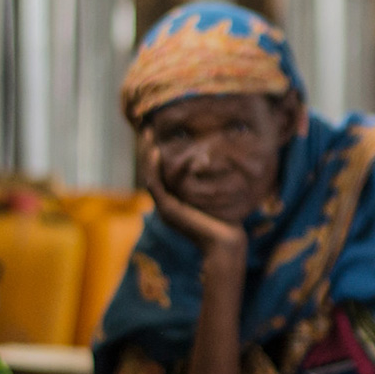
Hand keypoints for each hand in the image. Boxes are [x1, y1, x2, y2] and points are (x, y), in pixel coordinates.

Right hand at [139, 128, 246, 256]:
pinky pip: (156, 186)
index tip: (158, 137)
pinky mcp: (168, 210)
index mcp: (174, 203)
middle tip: (148, 130)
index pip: (160, 175)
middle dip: (148, 151)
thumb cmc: (227, 223)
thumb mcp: (216, 199)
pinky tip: (157, 153)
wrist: (226, 243)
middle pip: (151, 173)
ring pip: (149, 176)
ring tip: (148, 136)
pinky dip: (154, 169)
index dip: (157, 157)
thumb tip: (218, 167)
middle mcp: (165, 205)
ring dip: (147, 155)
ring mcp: (164, 208)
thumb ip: (211, 186)